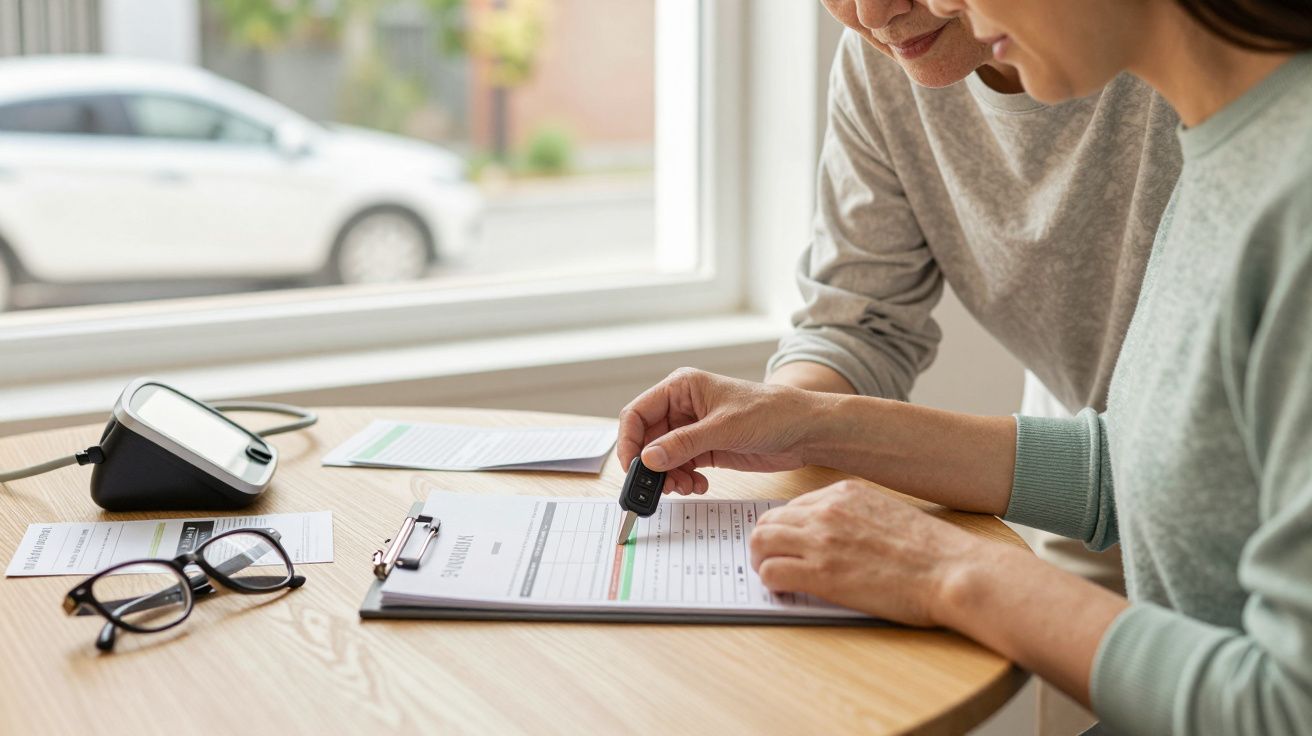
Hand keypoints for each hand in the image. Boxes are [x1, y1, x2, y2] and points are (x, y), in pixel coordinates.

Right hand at [617, 368, 831, 494]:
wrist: (805, 431)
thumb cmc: (771, 413)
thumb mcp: (724, 428)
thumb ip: (683, 444)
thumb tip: (648, 459)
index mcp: (681, 387)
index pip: (637, 413)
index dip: (629, 441)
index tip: (633, 467)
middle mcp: (682, 407)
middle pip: (646, 439)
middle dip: (651, 465)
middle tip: (661, 486)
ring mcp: (693, 429)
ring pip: (661, 457)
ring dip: (668, 476)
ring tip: (686, 487)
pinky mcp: (705, 448)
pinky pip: (679, 467)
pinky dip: (683, 480)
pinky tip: (699, 485)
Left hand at [749, 480, 983, 625]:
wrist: (951, 571)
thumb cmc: (932, 551)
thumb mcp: (888, 513)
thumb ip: (856, 518)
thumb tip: (835, 537)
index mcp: (844, 492)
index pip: (793, 505)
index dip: (785, 527)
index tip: (787, 543)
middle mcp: (827, 511)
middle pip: (770, 520)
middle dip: (765, 541)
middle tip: (770, 560)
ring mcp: (821, 540)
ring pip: (761, 542)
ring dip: (761, 560)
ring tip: (771, 575)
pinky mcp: (821, 573)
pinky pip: (772, 572)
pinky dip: (771, 582)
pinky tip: (783, 590)